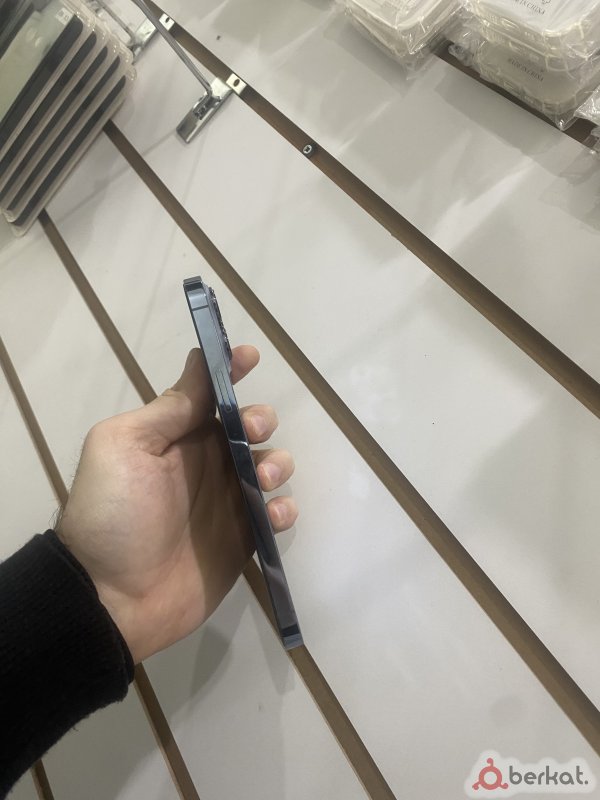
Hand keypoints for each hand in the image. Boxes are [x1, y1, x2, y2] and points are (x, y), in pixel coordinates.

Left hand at [57, 347, 297, 663]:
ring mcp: (226, 502)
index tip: (251, 356)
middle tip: (250, 433)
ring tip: (263, 479)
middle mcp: (205, 464)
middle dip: (259, 419)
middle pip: (247, 427)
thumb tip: (199, 363)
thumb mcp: (124, 446)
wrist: (111, 596)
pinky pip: (275, 515)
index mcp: (175, 437)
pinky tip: (272, 515)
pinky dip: (283, 509)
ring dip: (277, 463)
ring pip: (269, 466)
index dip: (231, 372)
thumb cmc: (114, 512)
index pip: (209, 395)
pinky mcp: (243, 539)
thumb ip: (168, 410)